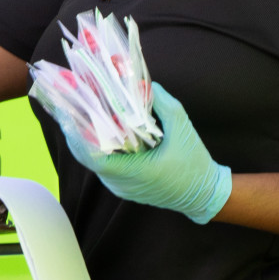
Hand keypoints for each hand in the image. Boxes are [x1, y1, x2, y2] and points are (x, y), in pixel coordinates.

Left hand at [58, 83, 231, 223]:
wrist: (205, 194)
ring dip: (91, 140)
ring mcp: (121, 188)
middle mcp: (121, 184)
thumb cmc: (194, 163)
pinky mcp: (124, 189)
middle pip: (90, 157)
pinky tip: (104, 132)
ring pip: (96, 162)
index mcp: (133, 171)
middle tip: (79, 106)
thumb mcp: (183, 128)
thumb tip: (146, 84)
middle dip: (82, 131)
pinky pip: (106, 167)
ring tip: (89, 115)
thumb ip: (164, 105)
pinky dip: (102, 150)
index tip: (73, 113)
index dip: (79, 135)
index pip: (92, 156)